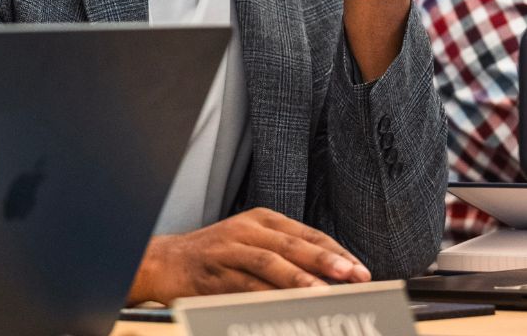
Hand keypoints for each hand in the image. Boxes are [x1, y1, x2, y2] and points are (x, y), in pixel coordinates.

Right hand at [128, 208, 371, 300]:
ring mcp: (229, 251)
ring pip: (269, 263)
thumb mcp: (252, 242)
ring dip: (298, 278)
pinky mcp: (214, 273)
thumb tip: (331, 278)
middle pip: (292, 244)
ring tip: (322, 291)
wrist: (166, 261)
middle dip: (325, 260)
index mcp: (261, 219)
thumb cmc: (216, 255)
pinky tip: (285, 306)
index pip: (307, 234)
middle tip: (352, 274)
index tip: (360, 270)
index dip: (335, 251)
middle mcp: (246, 230)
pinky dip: (267, 296)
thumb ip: (286, 255)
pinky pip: (245, 286)